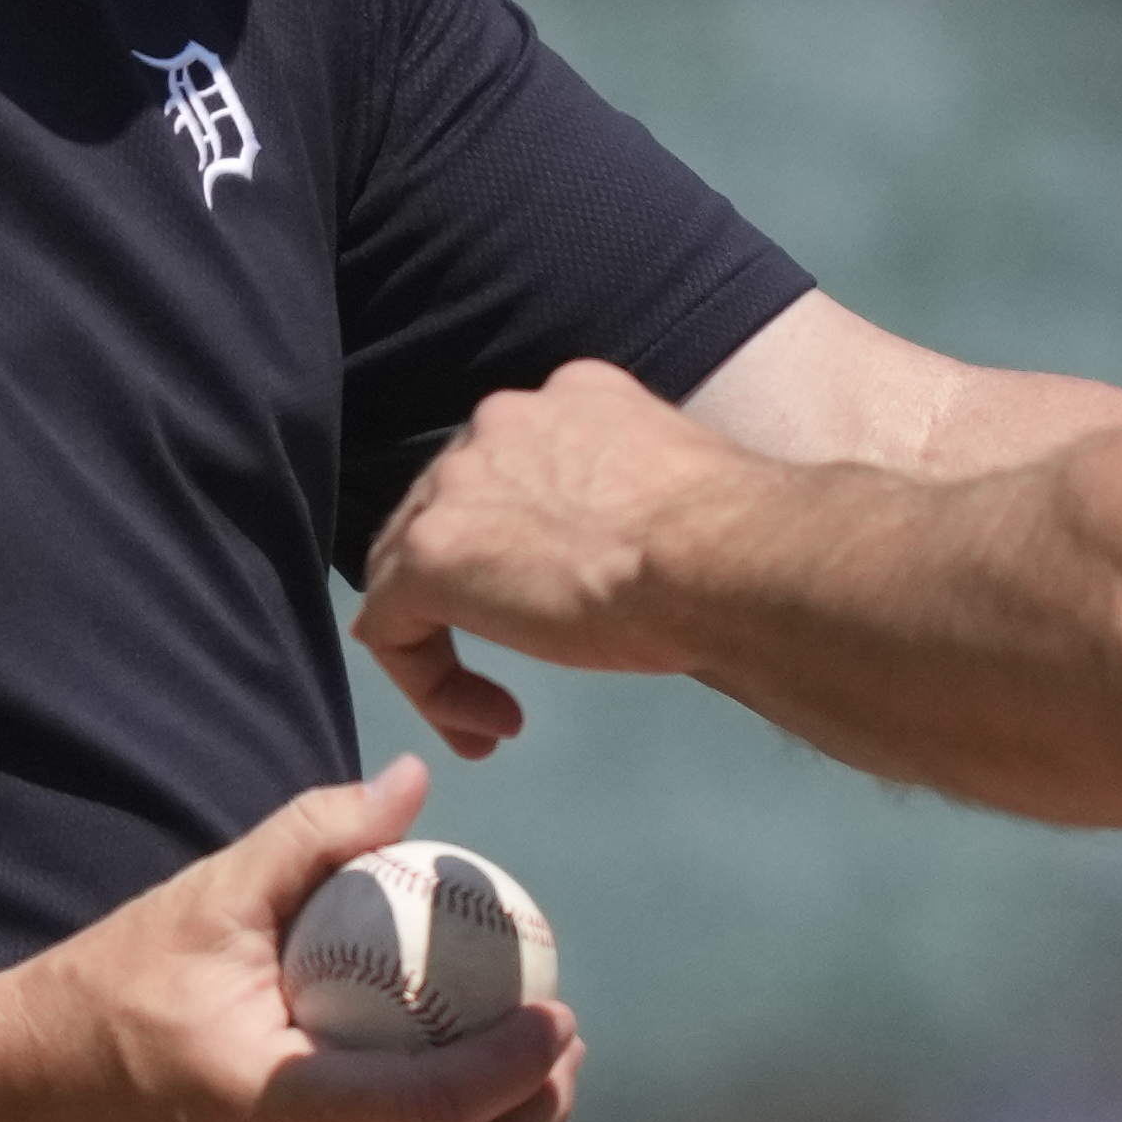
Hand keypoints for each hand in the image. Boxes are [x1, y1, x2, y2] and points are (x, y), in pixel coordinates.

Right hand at [0, 756, 578, 1121]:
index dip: (516, 1074)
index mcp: (272, 1107)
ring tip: (530, 1075)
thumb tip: (413, 779)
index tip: (561, 1013)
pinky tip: (445, 1099)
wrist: (4, 1105)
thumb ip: (312, 835)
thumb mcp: (205, 899)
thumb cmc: (104, 990)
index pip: (429, 1114)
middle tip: (564, 1045)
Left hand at [353, 358, 754, 755]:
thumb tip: (642, 550)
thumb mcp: (678, 494)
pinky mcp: (430, 555)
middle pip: (452, 506)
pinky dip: (428, 682)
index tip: (573, 602)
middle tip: (527, 655)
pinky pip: (392, 627)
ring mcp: (458, 485)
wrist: (716, 557)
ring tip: (496, 710)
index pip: (516, 466)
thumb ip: (635, 504)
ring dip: (450, 637)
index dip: (526, 543)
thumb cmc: (729, 539)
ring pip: (411, 564)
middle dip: (478, 587)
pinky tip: (483, 721)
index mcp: (570, 399)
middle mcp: (502, 421)